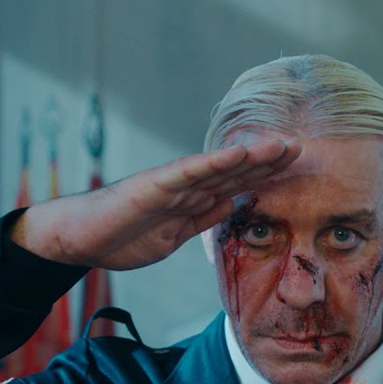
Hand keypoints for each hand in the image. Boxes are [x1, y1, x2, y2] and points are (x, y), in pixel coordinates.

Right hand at [11, 139, 300, 269]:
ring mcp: (171, 184)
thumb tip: (230, 204)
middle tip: (302, 147)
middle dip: (268, 161)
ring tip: (281, 145)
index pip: (237, 184)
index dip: (267, 176)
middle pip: (235, 170)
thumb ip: (202, 217)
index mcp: (193, 198)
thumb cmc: (123, 235)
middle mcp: (186, 185)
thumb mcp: (176, 234)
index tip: (297, 169)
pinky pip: (189, 173)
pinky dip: (213, 162)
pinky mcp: (153, 186)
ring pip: (218, 167)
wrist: (80, 238)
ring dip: (251, 156)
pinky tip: (237, 153)